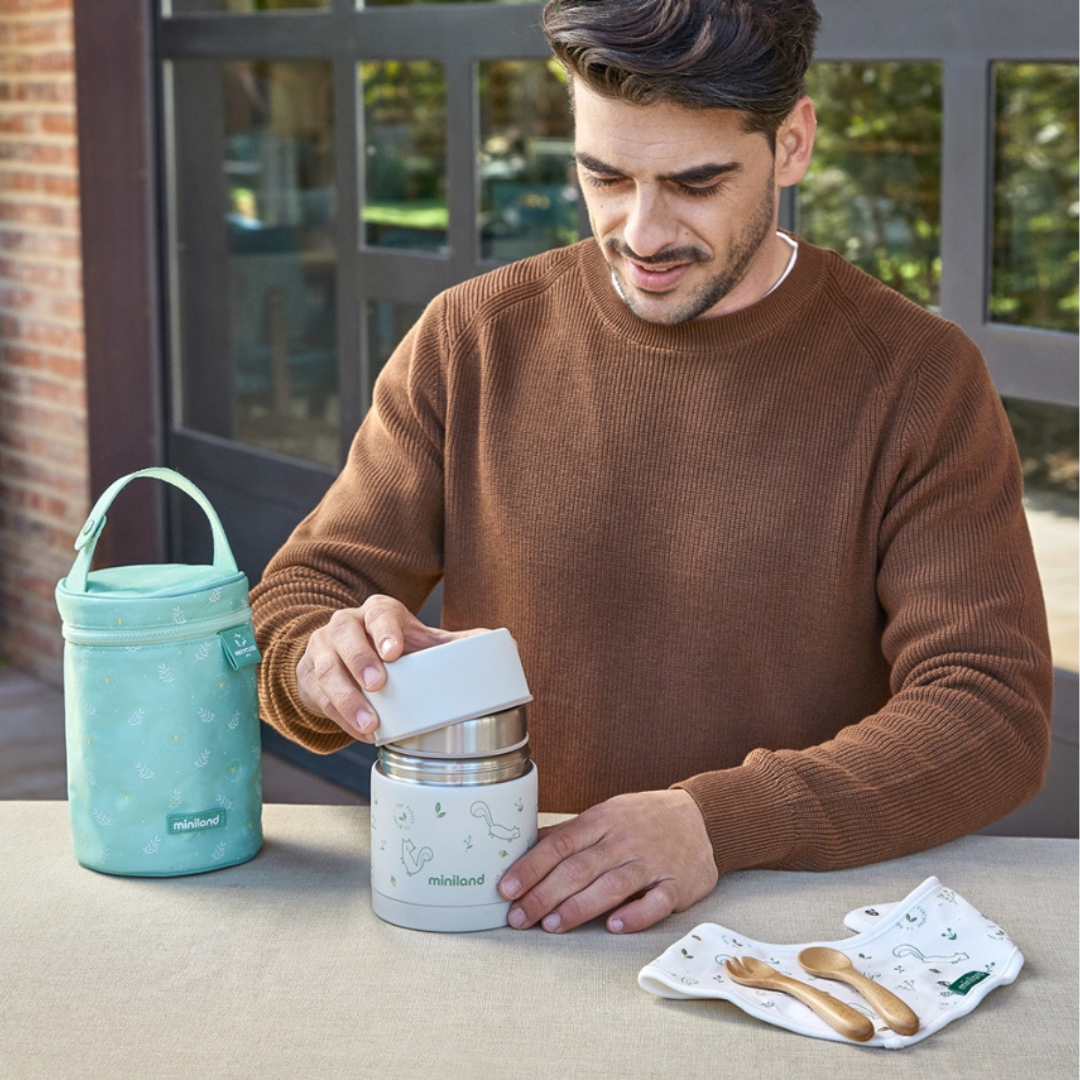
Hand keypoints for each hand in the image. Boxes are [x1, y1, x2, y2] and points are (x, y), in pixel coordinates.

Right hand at [296, 594, 484, 741]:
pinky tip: (361, 732)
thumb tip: (502, 647)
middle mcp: (345, 625)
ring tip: (370, 723)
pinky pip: (321, 697)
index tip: (395, 652)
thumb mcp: (419, 641)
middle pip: (345, 636)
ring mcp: (323, 649)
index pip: (379, 613)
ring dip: (347, 699)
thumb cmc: (389, 647)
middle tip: (378, 685)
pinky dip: (341, 718)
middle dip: (360, 661)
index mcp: (377, 612)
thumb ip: (453, 644)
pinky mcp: (310, 676)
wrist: (341, 654)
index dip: (385, 631)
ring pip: (328, 670)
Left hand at [499, 789, 717, 933]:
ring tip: (551, 925)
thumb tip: (525, 846)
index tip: (506, 888)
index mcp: (602, 821)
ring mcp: (651, 862)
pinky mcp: (676, 884)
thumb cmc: (644, 819)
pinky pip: (655, 902)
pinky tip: (613, 926)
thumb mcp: (606, 815)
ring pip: (611, 885)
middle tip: (518, 917)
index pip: (560, 844)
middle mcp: (624, 840)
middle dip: (544, 894)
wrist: (702, 817)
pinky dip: (634, 914)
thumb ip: (569, 834)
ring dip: (579, 907)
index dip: (531, 866)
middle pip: (579, 868)